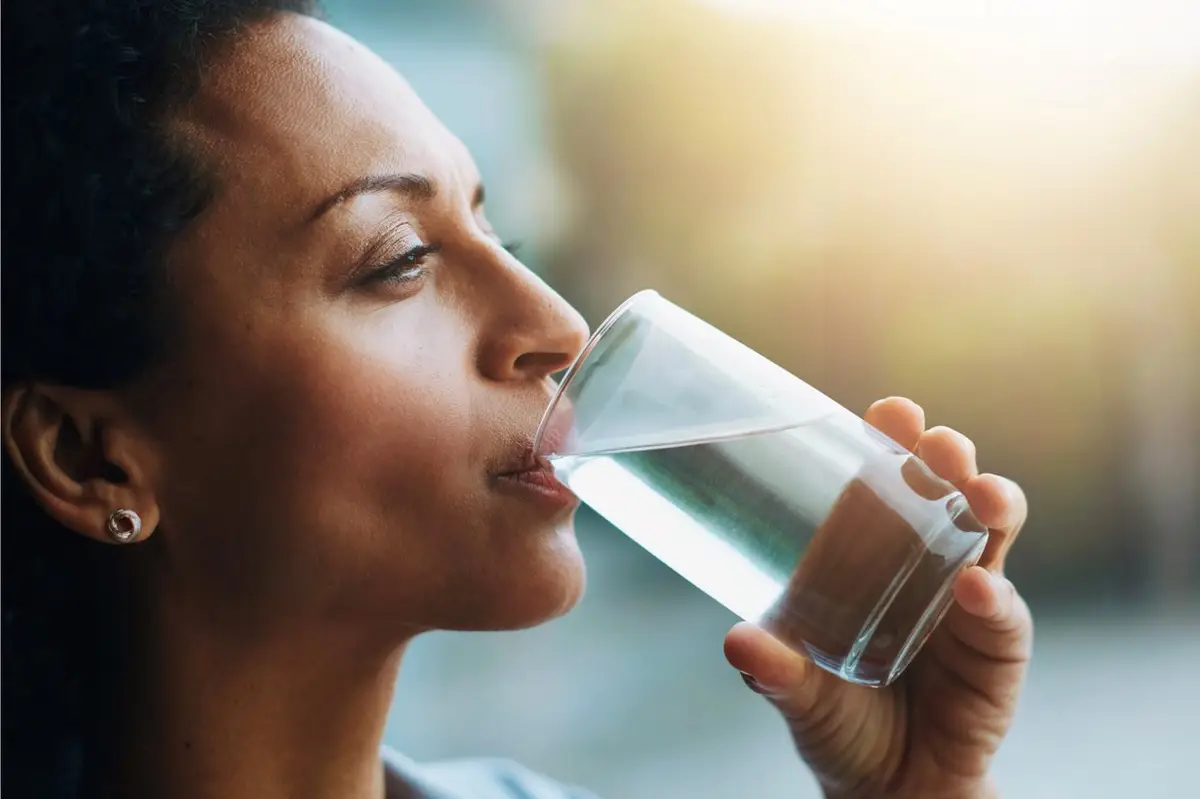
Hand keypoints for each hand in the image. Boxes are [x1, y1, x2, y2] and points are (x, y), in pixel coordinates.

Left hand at [724, 397, 1030, 798]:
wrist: (891, 787)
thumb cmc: (838, 720)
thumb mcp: (797, 692)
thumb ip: (773, 671)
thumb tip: (739, 641)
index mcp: (869, 554)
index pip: (883, 481)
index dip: (890, 441)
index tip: (890, 410)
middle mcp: (923, 562)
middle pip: (945, 490)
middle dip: (947, 457)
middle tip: (938, 444)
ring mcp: (967, 599)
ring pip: (990, 534)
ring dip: (989, 505)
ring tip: (978, 496)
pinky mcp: (998, 646)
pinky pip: (1004, 615)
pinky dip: (994, 599)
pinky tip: (977, 591)